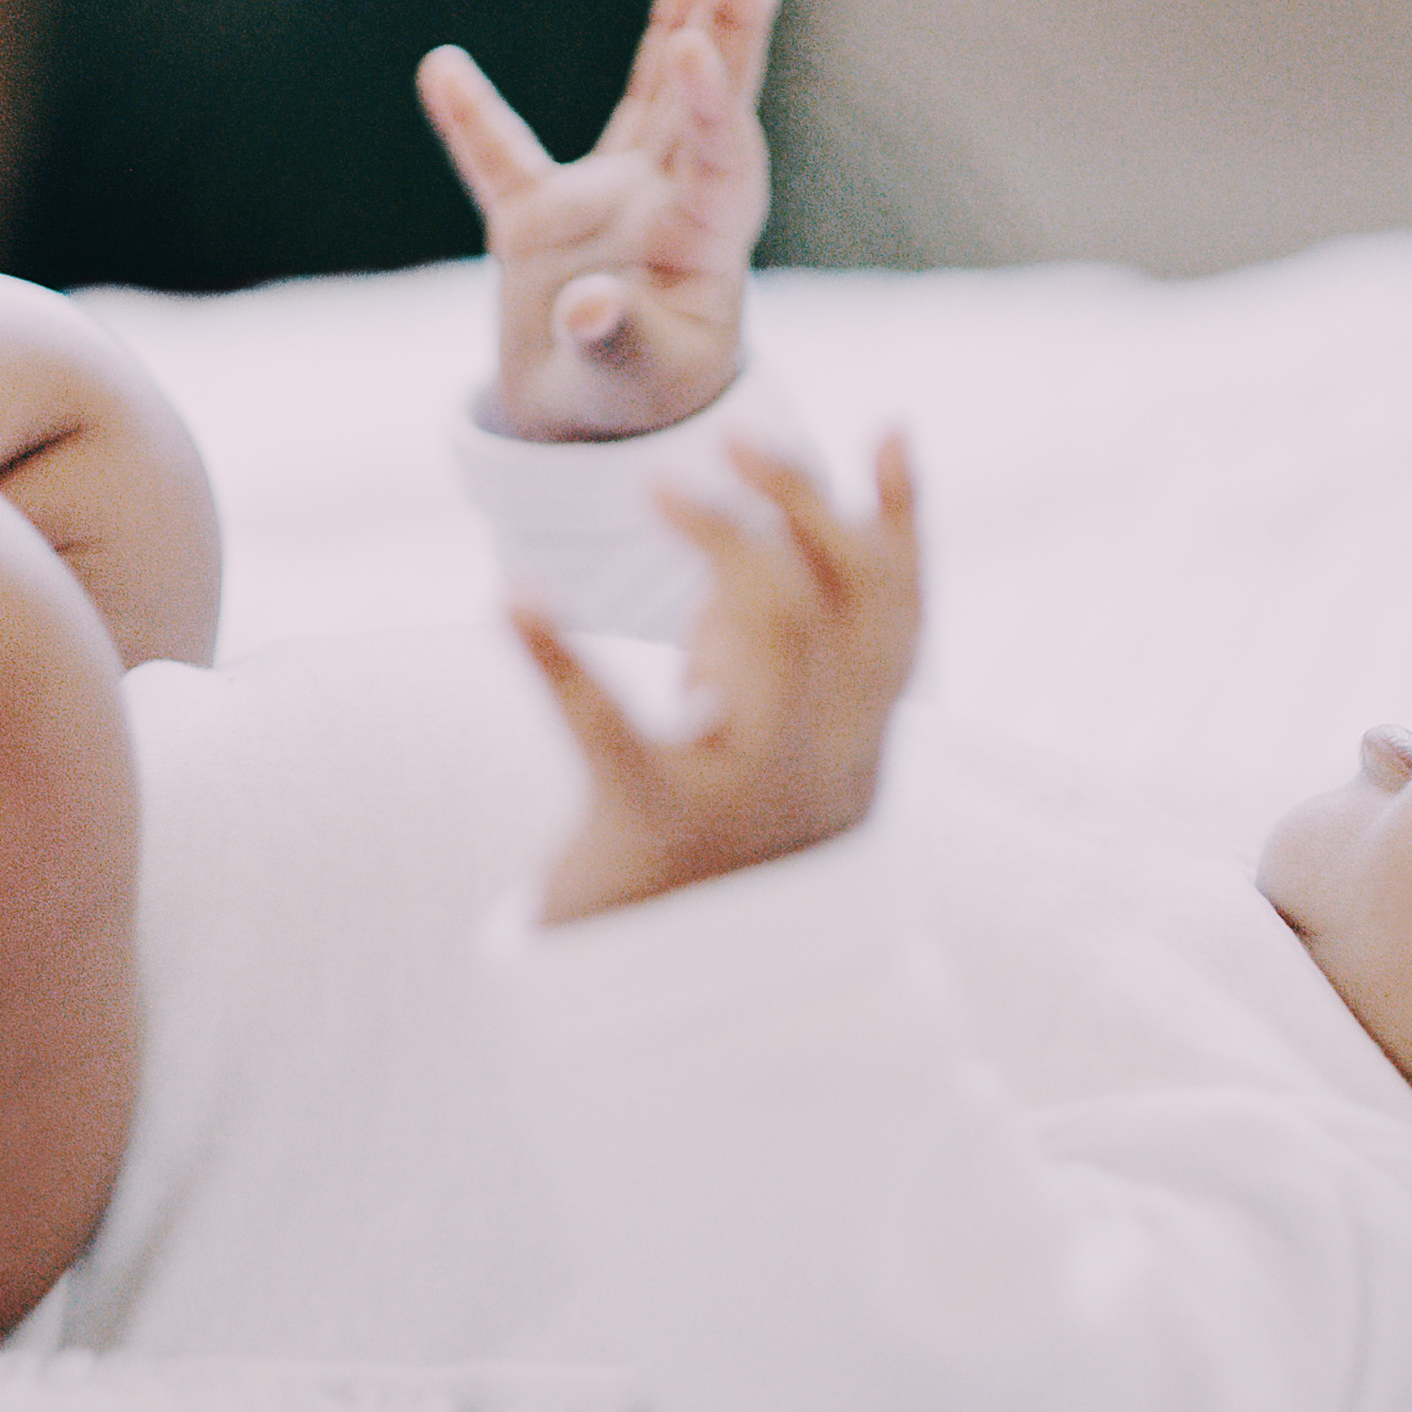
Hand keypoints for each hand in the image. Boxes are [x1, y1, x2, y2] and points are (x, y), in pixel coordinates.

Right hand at [418, 0, 789, 443]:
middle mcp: (666, 203)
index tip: (700, 49)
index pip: (718, 158)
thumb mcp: (630, 385)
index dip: (711, 104)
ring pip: (647, 98)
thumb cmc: (632, 408)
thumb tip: (588, 302)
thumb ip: (613, 339)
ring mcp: (607, 203)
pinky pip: (501, 161)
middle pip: (705, 99)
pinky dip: (471, 122)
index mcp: (702, 243)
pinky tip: (441, 69)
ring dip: (674, 23)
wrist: (589, 434)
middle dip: (731, 21)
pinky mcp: (542, 221)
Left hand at [519, 431, 921, 924]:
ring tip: (653, 489)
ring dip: (721, 547)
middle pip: (834, 607)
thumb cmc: (716, 828)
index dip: (904, 521)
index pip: (902, 614)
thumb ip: (784, 637)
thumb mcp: (771, 732)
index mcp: (854, 739)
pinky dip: (556, 661)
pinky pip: (611, 732)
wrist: (664, 983)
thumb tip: (788, 512)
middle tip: (726, 443)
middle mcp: (820, 762)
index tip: (889, 427)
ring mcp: (746, 792)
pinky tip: (508, 599)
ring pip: (775, 644)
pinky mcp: (654, 823)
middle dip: (796, 505)